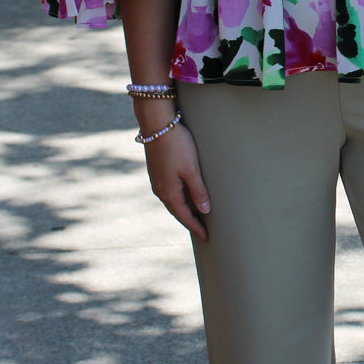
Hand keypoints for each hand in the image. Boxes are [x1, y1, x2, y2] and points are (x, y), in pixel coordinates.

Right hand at [142, 122, 210, 239]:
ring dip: (183, 211)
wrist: (157, 125)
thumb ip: (198, 191)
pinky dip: (178, 200)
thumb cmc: (177, 146)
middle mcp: (160, 190)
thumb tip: (205, 211)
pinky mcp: (156, 172)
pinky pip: (168, 193)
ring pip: (172, 202)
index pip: (184, 216)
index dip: (196, 228)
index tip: (206, 238)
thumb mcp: (192, 169)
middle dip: (190, 222)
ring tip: (195, 218)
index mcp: (169, 192)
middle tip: (202, 232)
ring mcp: (156, 181)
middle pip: (177, 211)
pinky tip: (184, 198)